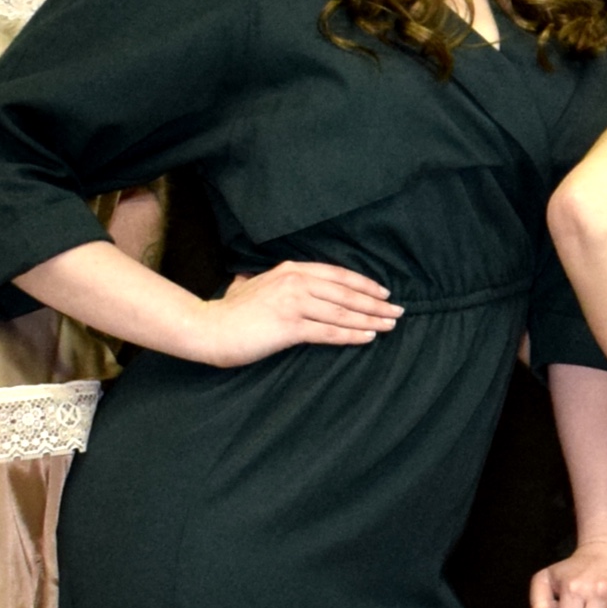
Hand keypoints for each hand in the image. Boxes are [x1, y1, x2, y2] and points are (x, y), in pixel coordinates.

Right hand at [187, 260, 398, 365]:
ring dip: (371, 320)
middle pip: (346, 293)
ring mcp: (293, 303)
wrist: (208, 328)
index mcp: (290, 269)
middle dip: (376, 303)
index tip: (383, 293)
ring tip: (390, 325)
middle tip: (398, 311)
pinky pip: (329, 331)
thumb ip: (259, 280)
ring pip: (343, 312)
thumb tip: (250, 276)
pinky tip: (369, 337)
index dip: (364, 284)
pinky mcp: (290, 326)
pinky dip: (352, 334)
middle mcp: (295, 281)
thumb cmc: (228, 311)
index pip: (337, 275)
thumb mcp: (248, 285)